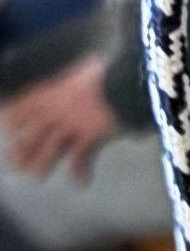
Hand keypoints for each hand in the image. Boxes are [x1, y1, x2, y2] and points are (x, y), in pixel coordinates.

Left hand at [3, 55, 116, 179]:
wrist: (118, 84)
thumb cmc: (100, 73)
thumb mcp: (79, 69)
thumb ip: (73, 77)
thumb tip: (78, 73)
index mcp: (50, 92)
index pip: (24, 104)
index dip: (12, 114)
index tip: (4, 124)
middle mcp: (55, 110)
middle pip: (33, 130)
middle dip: (21, 146)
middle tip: (12, 161)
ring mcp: (71, 124)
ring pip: (50, 145)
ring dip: (40, 160)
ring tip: (32, 175)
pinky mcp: (88, 135)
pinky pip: (80, 154)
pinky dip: (79, 168)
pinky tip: (76, 181)